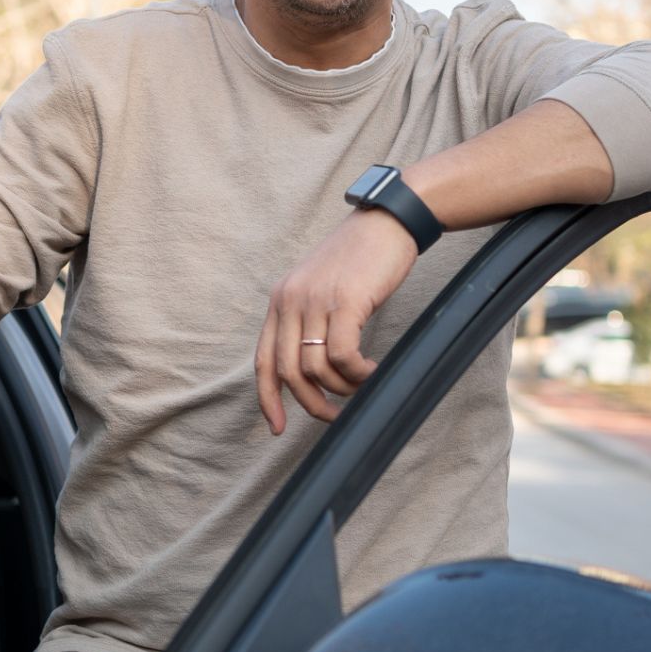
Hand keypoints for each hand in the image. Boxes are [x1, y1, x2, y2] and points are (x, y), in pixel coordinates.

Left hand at [255, 208, 417, 432]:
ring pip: (316, 368)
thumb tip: (313, 370)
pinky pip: (343, 356)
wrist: (387, 223)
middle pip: (288, 371)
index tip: (276, 428)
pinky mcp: (346, 301)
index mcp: (280, 300)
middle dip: (311, 404)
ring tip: (362, 385)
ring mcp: (316, 300)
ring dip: (342, 388)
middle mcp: (291, 300)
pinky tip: (373, 371)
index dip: (267, 399)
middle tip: (335, 417)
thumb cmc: (361, 259)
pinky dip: (358, 374)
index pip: (262, 360)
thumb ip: (310, 321)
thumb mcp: (322, 289)